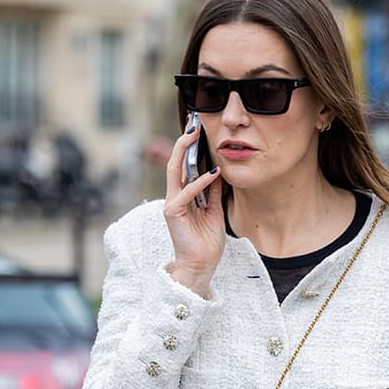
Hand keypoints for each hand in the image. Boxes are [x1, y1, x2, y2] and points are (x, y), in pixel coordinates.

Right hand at [163, 122, 224, 295]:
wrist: (202, 265)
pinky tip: (212, 173)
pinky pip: (186, 193)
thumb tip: (217, 171)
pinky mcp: (173, 213)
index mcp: (183, 195)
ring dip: (184, 151)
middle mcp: (174, 196)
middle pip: (176, 162)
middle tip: (194, 123)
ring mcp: (172, 204)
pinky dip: (199, 182)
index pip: (184, 166)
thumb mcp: (214, 211)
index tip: (199, 129)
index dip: (190, 147)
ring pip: (175, 171)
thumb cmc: (206, 241)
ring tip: (195, 135)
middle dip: (184, 141)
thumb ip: (213, 192)